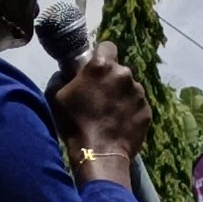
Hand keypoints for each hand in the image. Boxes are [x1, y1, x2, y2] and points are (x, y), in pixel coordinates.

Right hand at [50, 39, 150, 188]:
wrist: (99, 155)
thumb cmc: (74, 123)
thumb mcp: (55, 96)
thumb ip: (62, 78)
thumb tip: (67, 75)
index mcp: (102, 65)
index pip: (108, 46)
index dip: (102, 55)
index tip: (97, 68)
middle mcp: (124, 74)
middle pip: (119, 70)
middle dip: (111, 79)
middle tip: (100, 97)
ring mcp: (138, 93)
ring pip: (130, 88)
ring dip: (122, 96)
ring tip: (110, 115)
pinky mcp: (147, 110)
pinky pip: (137, 106)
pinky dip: (130, 112)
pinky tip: (119, 124)